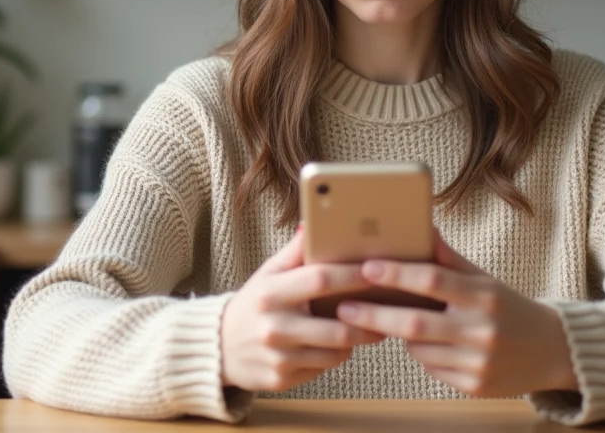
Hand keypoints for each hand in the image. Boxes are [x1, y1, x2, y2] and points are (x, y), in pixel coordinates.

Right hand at [220, 227, 386, 391]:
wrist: (218, 345)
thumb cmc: (254, 303)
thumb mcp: (268, 273)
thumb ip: (294, 252)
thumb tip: (313, 223)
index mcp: (271, 293)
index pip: (320, 280)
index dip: (352, 276)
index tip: (377, 271)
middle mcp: (274, 327)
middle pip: (337, 327)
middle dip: (368, 321)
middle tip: (386, 311)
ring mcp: (278, 357)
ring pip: (335, 353)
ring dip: (354, 341)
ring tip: (365, 329)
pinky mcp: (281, 380)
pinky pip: (322, 369)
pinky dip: (333, 357)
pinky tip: (336, 346)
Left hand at [336, 230, 578, 396]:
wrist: (550, 350)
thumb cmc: (506, 306)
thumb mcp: (483, 278)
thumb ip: (449, 258)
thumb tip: (421, 226)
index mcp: (484, 295)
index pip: (432, 280)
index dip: (396, 273)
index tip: (365, 267)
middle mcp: (482, 329)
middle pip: (416, 322)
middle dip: (376, 313)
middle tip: (344, 306)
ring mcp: (479, 362)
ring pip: (418, 348)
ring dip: (400, 335)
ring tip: (392, 321)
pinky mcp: (474, 386)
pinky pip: (430, 368)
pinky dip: (421, 354)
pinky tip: (427, 344)